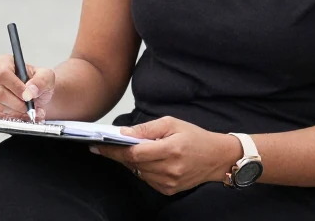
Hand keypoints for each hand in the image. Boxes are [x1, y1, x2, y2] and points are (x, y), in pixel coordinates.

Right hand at [0, 54, 54, 120]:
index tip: (27, 96)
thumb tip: (30, 90)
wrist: (36, 96)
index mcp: (4, 62)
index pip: (2, 73)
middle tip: (29, 107)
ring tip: (29, 112)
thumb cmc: (38, 83)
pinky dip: (10, 118)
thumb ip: (41, 81)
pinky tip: (21, 115)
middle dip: (15, 103)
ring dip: (15, 112)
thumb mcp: (47, 77)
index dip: (15, 86)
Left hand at [91, 116, 241, 194]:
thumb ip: (146, 129)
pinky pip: (146, 179)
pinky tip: (147, 160)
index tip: (98, 146)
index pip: (134, 152)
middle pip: (133, 163)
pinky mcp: (169, 190)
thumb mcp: (171, 123)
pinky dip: (142, 169)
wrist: (216, 157)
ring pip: (138, 172)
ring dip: (131, 161)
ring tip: (130, 150)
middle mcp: (170, 169)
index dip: (114, 149)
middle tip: (105, 145)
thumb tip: (123, 133)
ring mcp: (169, 182)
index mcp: (171, 150)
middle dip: (118, 154)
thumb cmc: (195, 137)